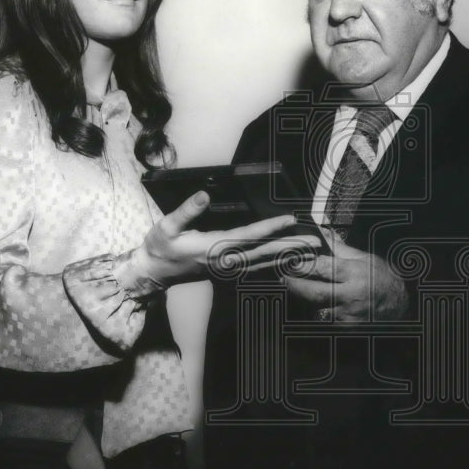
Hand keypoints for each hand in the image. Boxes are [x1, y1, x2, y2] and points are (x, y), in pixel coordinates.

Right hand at [132, 191, 320, 287]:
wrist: (153, 273)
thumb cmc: (159, 248)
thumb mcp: (166, 226)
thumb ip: (186, 211)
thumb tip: (204, 194)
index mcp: (213, 247)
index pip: (248, 236)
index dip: (270, 227)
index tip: (289, 220)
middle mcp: (224, 261)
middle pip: (264, 253)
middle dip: (290, 246)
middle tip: (315, 243)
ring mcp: (227, 270)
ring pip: (263, 264)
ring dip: (288, 258)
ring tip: (310, 253)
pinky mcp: (226, 273)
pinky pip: (255, 270)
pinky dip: (274, 266)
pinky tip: (288, 262)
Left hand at [284, 230, 407, 320]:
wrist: (399, 305)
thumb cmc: (380, 277)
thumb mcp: (363, 258)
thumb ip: (338, 247)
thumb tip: (321, 230)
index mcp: (354, 273)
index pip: (323, 268)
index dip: (303, 265)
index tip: (289, 261)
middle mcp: (351, 295)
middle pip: (315, 292)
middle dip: (295, 286)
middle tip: (282, 278)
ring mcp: (348, 315)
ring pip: (316, 310)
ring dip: (301, 302)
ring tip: (289, 292)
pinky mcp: (346, 329)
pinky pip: (323, 323)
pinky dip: (313, 314)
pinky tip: (305, 307)